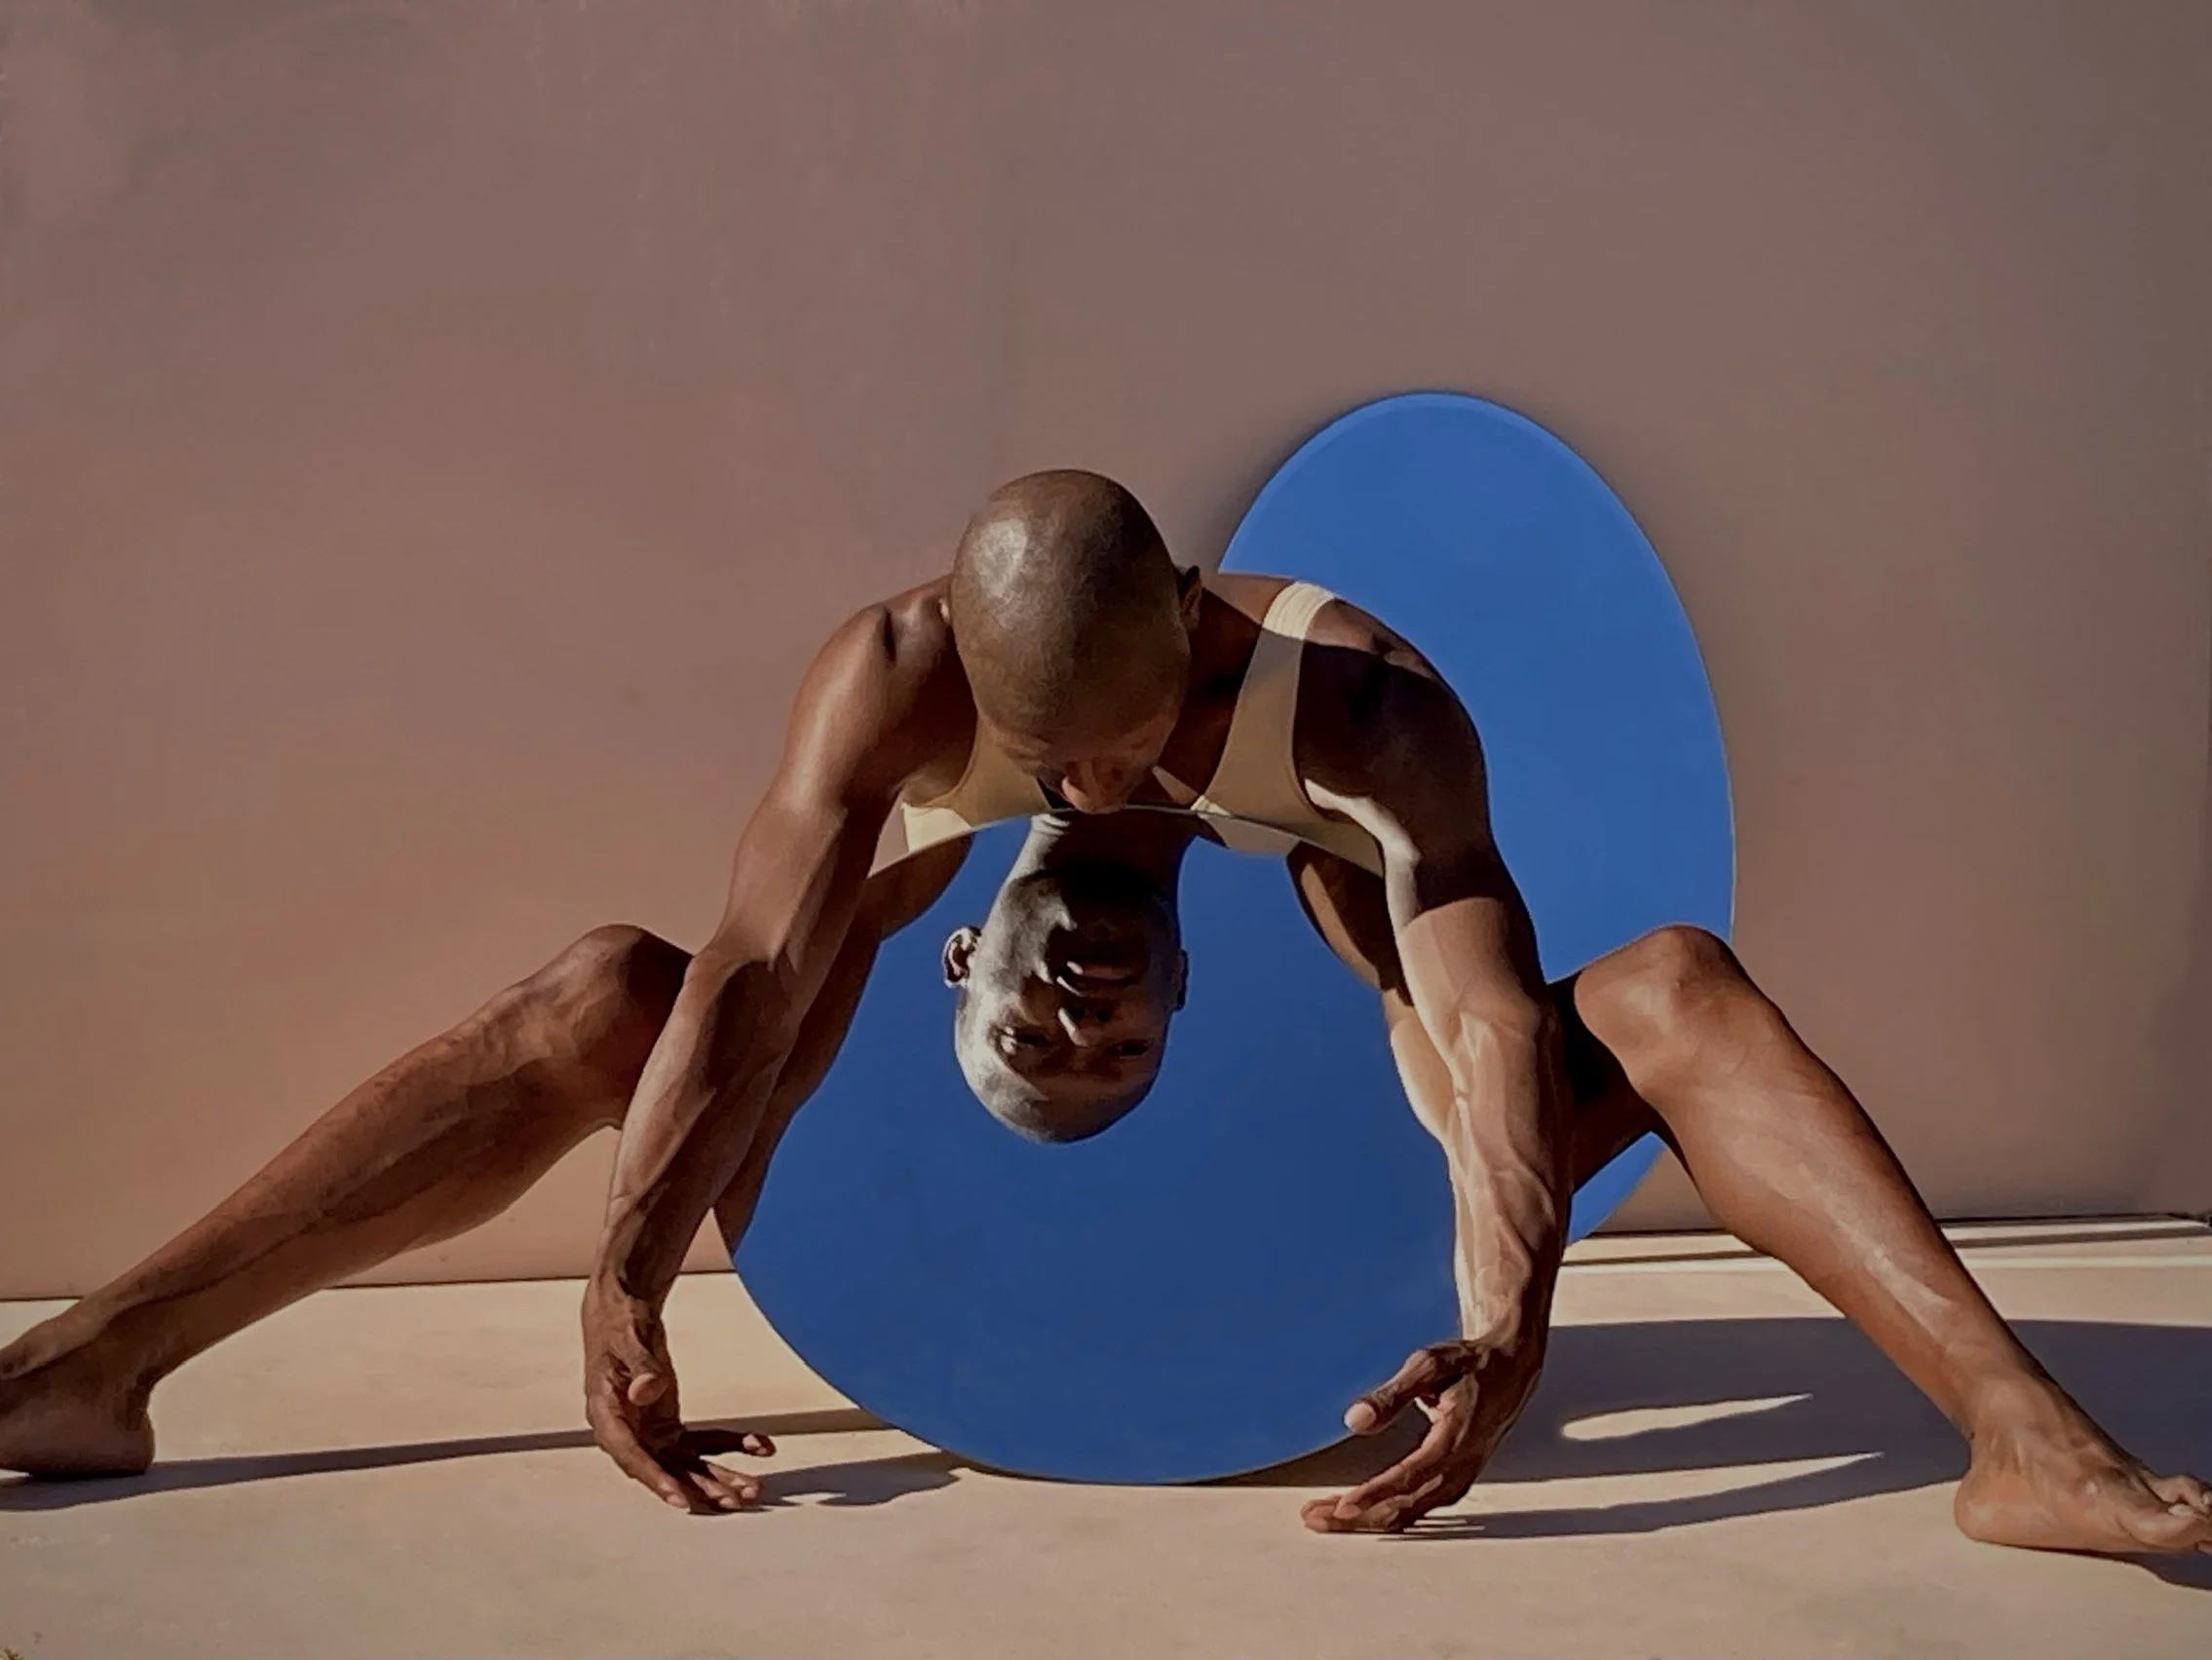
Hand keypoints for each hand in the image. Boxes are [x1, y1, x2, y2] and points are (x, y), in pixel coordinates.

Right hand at [583, 1281, 774, 1512]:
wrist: (622, 1311)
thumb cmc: (618, 1322)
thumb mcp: (628, 1338)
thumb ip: (640, 1366)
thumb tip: (647, 1390)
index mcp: (607, 1414)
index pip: (631, 1455)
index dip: (655, 1479)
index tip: (681, 1500)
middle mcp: (628, 1431)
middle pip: (665, 1468)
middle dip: (700, 1487)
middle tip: (735, 1499)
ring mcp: (649, 1432)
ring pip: (686, 1464)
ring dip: (719, 1476)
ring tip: (752, 1488)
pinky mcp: (667, 1425)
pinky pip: (702, 1443)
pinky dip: (730, 1445)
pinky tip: (759, 1446)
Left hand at [1301, 1336, 1543, 1533]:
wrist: (1512, 1370)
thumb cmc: (1471, 1363)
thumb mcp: (1432, 1364)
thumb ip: (1393, 1393)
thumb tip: (1355, 1419)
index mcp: (1456, 1440)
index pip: (1409, 1478)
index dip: (1374, 1495)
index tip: (1340, 1506)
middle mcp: (1460, 1469)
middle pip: (1404, 1508)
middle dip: (1357, 1518)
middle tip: (1313, 1516)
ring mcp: (1459, 1481)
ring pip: (1408, 1515)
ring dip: (1366, 1521)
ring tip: (1323, 1517)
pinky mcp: (1454, 1483)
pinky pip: (1417, 1511)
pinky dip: (1385, 1516)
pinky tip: (1359, 1516)